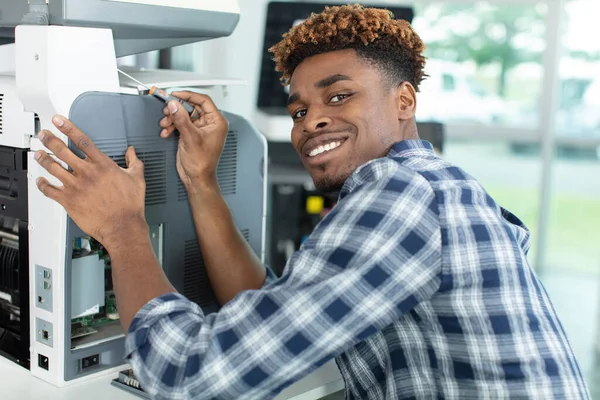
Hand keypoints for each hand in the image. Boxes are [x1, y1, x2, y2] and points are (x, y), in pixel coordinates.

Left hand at [35, 116, 147, 250]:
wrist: (123, 226)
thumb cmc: (130, 205)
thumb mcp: (137, 179)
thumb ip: (134, 162)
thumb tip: (132, 152)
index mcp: (102, 165)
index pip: (82, 140)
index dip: (68, 128)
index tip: (59, 121)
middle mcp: (87, 173)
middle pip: (62, 151)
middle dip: (50, 140)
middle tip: (44, 135)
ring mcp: (76, 186)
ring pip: (53, 168)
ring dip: (44, 159)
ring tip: (39, 154)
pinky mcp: (69, 201)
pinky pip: (50, 190)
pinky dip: (42, 184)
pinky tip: (40, 180)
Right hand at [158, 91, 228, 190]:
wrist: (197, 178)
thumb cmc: (202, 163)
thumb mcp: (190, 138)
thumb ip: (181, 119)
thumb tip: (174, 105)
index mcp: (217, 122)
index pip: (203, 101)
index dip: (188, 95)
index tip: (175, 94)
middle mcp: (210, 124)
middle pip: (191, 107)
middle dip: (177, 108)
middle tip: (167, 110)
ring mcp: (200, 129)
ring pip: (184, 114)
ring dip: (172, 118)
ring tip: (165, 123)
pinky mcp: (191, 134)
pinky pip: (181, 123)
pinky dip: (172, 125)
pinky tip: (167, 131)